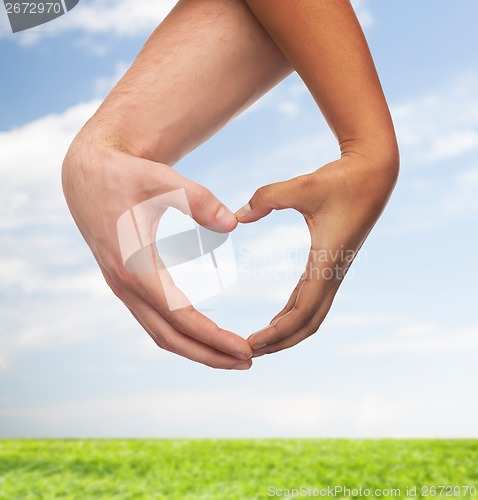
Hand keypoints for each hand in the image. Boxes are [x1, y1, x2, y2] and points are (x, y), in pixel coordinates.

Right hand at [62, 138, 252, 368]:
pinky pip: (153, 319)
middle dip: (209, 354)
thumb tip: (233, 224)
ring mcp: (122, 287)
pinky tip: (202, 332)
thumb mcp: (161, 179)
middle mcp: (125, 285)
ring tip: (231, 355)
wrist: (87, 174)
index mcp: (134, 266)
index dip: (214, 337)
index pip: (180, 316)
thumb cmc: (126, 175)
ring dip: (195, 349)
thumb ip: (198, 199)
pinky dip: (180, 333)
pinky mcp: (125, 283)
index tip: (245, 349)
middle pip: (170, 337)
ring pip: (160, 333)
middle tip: (248, 361)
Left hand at [235, 155, 397, 355]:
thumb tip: (237, 216)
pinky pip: (310, 298)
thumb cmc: (341, 179)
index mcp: (327, 263)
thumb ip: (267, 198)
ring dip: (286, 332)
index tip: (250, 344)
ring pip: (310, 315)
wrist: (373, 174)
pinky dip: (292, 314)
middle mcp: (333, 274)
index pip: (301, 312)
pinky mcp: (330, 265)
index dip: (276, 333)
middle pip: (307, 324)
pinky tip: (277, 319)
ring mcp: (334, 271)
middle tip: (248, 353)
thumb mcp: (302, 186)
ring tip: (259, 343)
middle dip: (280, 342)